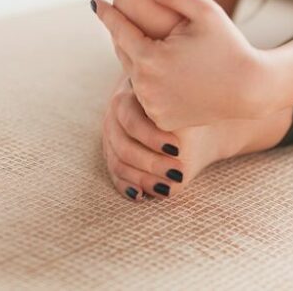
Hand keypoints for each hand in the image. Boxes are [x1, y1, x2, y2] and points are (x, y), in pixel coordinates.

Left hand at [93, 0, 270, 130]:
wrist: (251, 88)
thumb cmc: (229, 44)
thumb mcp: (204, 9)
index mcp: (151, 58)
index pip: (120, 30)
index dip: (107, 14)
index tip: (95, 2)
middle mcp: (146, 86)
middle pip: (125, 53)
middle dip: (126, 35)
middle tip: (126, 21)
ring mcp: (152, 106)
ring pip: (135, 74)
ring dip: (139, 59)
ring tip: (152, 45)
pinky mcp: (160, 119)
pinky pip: (147, 95)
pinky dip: (150, 81)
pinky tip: (163, 70)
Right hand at [100, 76, 186, 199]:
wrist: (171, 102)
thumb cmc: (179, 100)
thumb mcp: (178, 101)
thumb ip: (175, 112)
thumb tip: (182, 141)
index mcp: (126, 96)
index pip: (132, 121)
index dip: (152, 138)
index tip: (178, 149)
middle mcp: (113, 117)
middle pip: (124, 147)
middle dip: (151, 164)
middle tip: (178, 173)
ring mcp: (109, 136)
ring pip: (118, 164)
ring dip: (142, 178)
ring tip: (166, 189)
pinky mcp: (112, 153)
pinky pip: (115, 174)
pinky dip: (127, 186)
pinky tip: (142, 195)